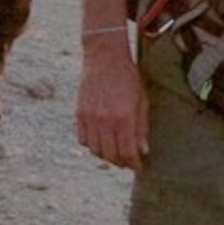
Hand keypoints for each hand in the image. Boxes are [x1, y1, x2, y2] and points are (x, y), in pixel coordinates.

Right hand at [76, 41, 150, 169]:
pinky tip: (101, 141)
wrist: (104, 57)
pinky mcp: (79, 114)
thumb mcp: (142, 101)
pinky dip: (92, 145)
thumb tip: (144, 151)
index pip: (128, 152)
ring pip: (96, 150)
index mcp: (124, 117)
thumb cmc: (128, 77)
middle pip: (111, 155)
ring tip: (115, 152)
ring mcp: (90, 118)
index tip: (138, 166)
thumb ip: (142, 127)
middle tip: (128, 161)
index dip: (134, 164)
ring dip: (106, 156)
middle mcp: (105, 120)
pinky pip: (83, 140)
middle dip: (121, 162)